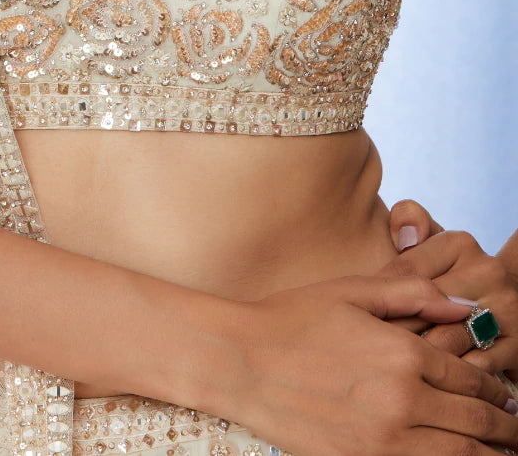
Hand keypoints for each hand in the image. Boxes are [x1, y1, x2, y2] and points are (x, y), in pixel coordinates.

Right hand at [236, 273, 517, 455]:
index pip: (471, 378)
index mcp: (403, 353)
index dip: (496, 389)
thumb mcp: (353, 292)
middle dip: (505, 428)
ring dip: (489, 455)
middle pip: (476, 423)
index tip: (506, 396)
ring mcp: (384, 440)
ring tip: (501, 453)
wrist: (241, 362)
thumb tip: (464, 306)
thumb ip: (414, 293)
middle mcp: (402, 400)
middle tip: (515, 430)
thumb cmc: (293, 319)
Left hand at [378, 198, 517, 382]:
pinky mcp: (516, 346)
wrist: (497, 309)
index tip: (359, 320)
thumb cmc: (446, 280)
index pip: (406, 272)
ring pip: (446, 341)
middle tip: (364, 353)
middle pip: (425, 309)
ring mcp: (507, 309)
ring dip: (415, 360)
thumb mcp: (428, 248)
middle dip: (392, 333)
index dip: (379, 298)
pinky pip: (471, 369)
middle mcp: (488, 271)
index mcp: (459, 243)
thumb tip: (407, 236)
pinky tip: (425, 385)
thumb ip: (409, 221)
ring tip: (388, 374)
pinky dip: (447, 381)